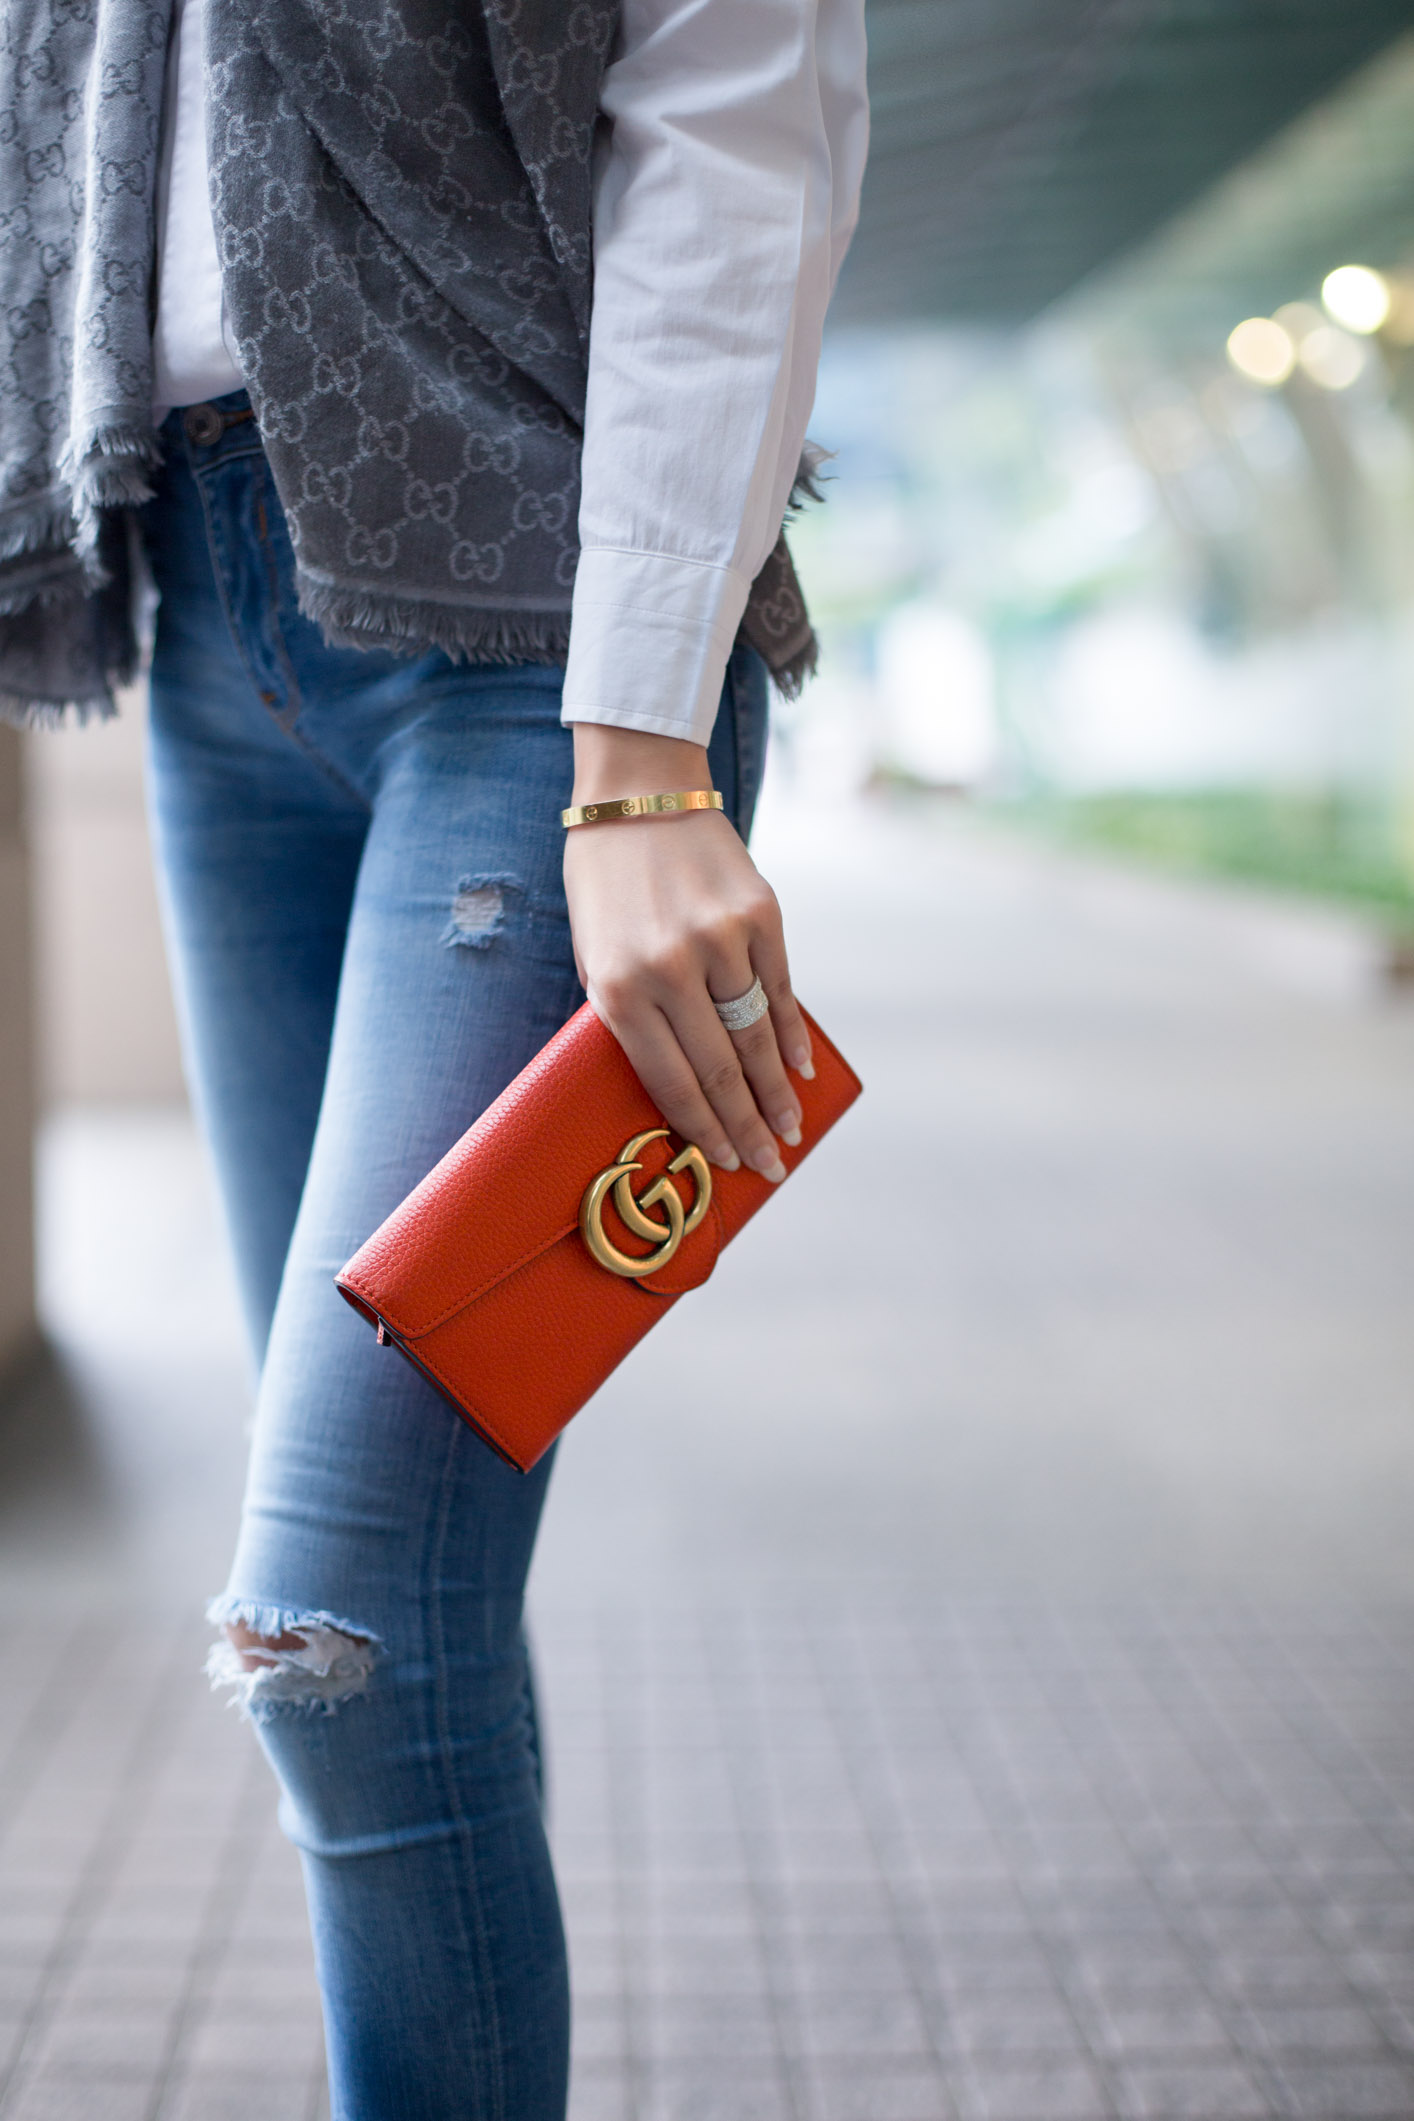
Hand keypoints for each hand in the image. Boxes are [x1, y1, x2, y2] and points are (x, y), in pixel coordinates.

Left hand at [563, 725, 812, 1181]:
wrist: (640, 796)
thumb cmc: (607, 887)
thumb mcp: (594, 955)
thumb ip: (631, 1016)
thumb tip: (679, 1084)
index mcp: (619, 988)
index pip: (672, 1081)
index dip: (704, 1129)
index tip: (725, 1162)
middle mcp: (671, 968)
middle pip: (722, 1070)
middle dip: (749, 1127)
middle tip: (771, 1165)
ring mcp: (720, 940)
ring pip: (758, 1037)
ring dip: (778, 1091)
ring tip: (791, 1127)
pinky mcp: (761, 914)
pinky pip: (782, 990)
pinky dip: (792, 1034)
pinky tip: (801, 1067)